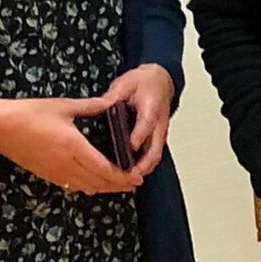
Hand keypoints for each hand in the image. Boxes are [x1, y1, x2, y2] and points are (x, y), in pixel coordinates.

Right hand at [0, 94, 138, 193]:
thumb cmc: (29, 113)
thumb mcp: (63, 106)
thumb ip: (90, 106)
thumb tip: (111, 103)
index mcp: (74, 146)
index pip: (104, 168)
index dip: (122, 176)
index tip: (137, 177)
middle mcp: (66, 164)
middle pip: (98, 182)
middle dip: (119, 185)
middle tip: (135, 183)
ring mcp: (55, 172)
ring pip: (86, 186)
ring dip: (105, 188)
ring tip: (120, 186)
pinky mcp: (47, 175)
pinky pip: (72, 186)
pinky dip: (88, 186)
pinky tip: (95, 184)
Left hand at [106, 63, 175, 179]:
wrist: (160, 81)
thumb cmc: (143, 83)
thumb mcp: (125, 84)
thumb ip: (113, 97)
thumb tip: (100, 107)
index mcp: (150, 108)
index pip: (145, 125)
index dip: (137, 137)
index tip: (129, 148)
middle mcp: (157, 124)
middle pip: (154, 149)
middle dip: (142, 165)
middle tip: (129, 175)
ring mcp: (159, 133)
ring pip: (155, 156)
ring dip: (144, 169)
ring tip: (128, 180)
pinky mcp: (157, 138)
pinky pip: (153, 155)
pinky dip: (144, 166)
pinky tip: (131, 173)